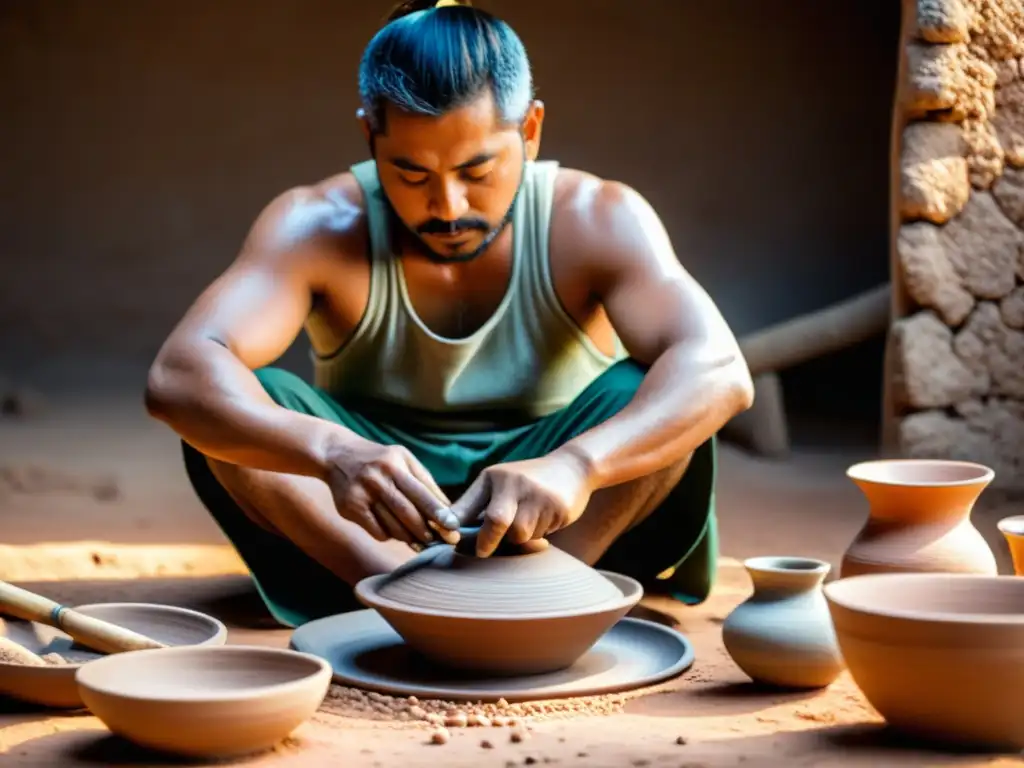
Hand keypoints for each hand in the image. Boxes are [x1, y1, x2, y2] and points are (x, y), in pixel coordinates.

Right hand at [325, 437, 459, 546]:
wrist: (336, 454)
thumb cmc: (380, 460)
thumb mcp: (403, 459)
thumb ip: (424, 481)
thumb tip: (447, 508)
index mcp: (396, 462)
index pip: (422, 492)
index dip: (439, 512)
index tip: (453, 527)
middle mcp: (379, 477)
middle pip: (408, 512)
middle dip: (426, 530)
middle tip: (440, 541)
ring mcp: (363, 493)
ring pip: (393, 526)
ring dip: (410, 537)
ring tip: (420, 541)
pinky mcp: (350, 508)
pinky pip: (377, 531)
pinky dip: (389, 535)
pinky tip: (393, 531)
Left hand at [450, 451, 595, 556]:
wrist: (572, 468)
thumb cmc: (527, 483)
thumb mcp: (500, 484)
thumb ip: (477, 506)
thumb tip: (449, 531)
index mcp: (494, 477)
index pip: (469, 504)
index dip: (454, 523)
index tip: (450, 538)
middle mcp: (514, 483)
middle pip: (496, 520)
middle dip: (487, 541)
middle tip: (483, 551)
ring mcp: (537, 495)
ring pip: (518, 534)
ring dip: (518, 538)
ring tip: (525, 525)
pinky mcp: (557, 508)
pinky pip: (539, 536)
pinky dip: (536, 536)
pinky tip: (542, 522)